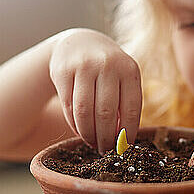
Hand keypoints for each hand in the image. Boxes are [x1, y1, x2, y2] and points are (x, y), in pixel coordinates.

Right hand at [49, 29, 141, 153]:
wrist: (78, 43)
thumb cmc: (107, 70)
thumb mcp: (123, 78)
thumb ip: (126, 104)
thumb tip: (123, 142)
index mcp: (129, 69)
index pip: (131, 109)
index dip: (128, 133)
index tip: (124, 148)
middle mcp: (107, 65)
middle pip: (106, 113)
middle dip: (106, 138)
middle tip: (105, 150)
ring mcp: (83, 66)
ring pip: (84, 111)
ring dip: (88, 134)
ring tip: (92, 143)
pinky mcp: (62, 71)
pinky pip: (68, 106)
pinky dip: (74, 124)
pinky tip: (80, 131)